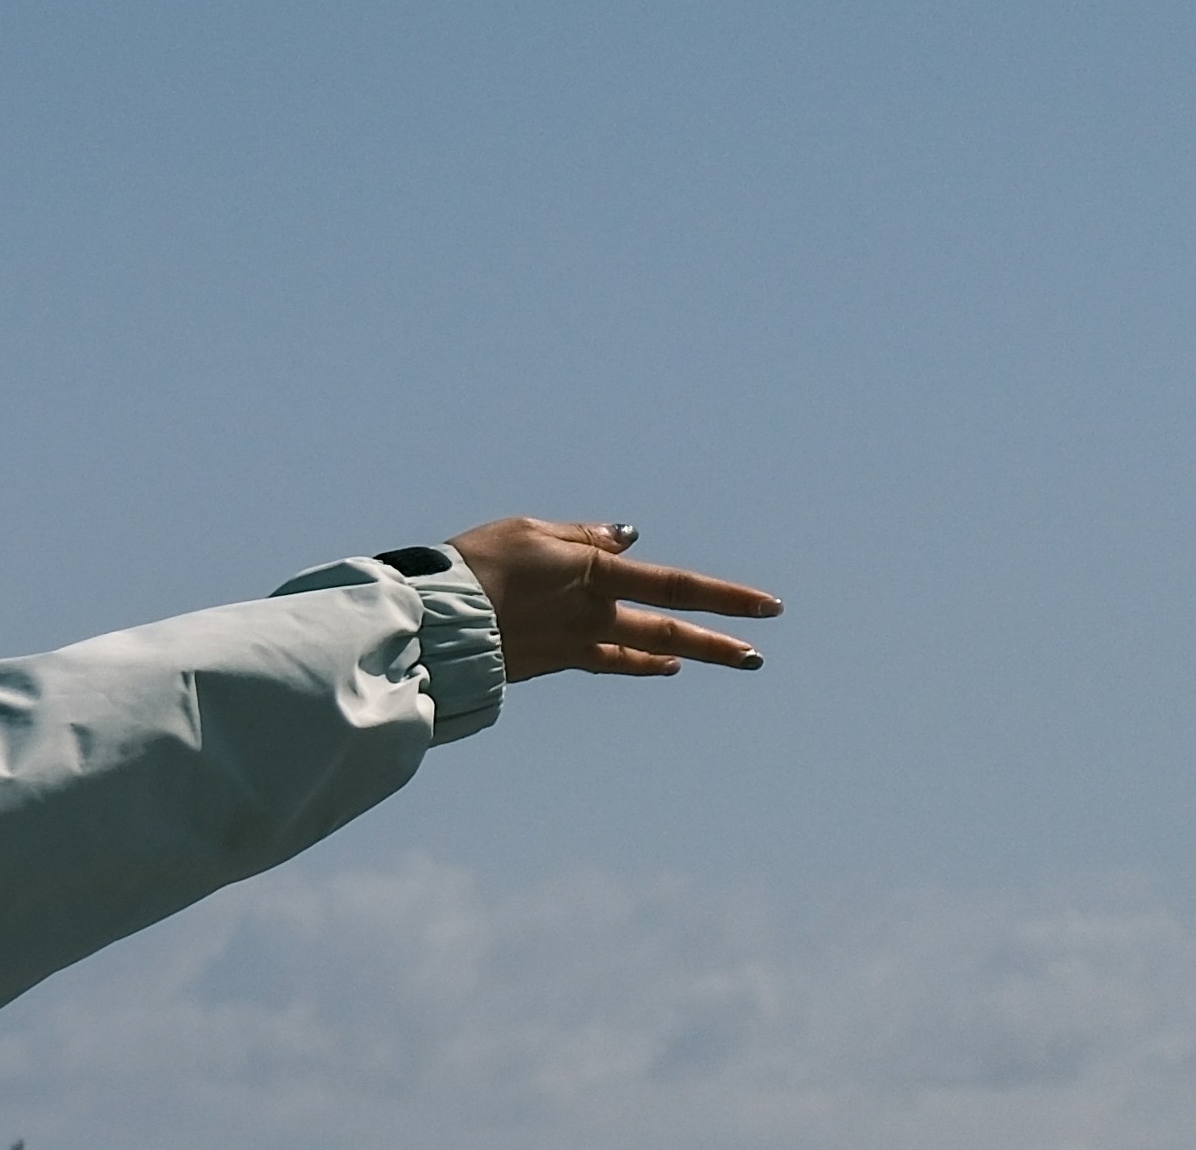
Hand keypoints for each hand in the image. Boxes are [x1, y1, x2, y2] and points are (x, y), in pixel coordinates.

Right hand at [450, 516, 778, 681]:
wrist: (428, 624)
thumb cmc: (475, 564)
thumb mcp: (532, 530)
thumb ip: (585, 535)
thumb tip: (631, 536)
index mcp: (596, 577)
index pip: (677, 587)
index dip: (726, 598)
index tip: (767, 609)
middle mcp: (593, 616)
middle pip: (668, 632)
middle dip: (717, 645)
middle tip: (756, 657)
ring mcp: (572, 646)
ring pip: (639, 652)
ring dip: (680, 656)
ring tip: (710, 659)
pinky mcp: (548, 666)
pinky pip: (604, 661)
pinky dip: (634, 661)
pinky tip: (655, 663)